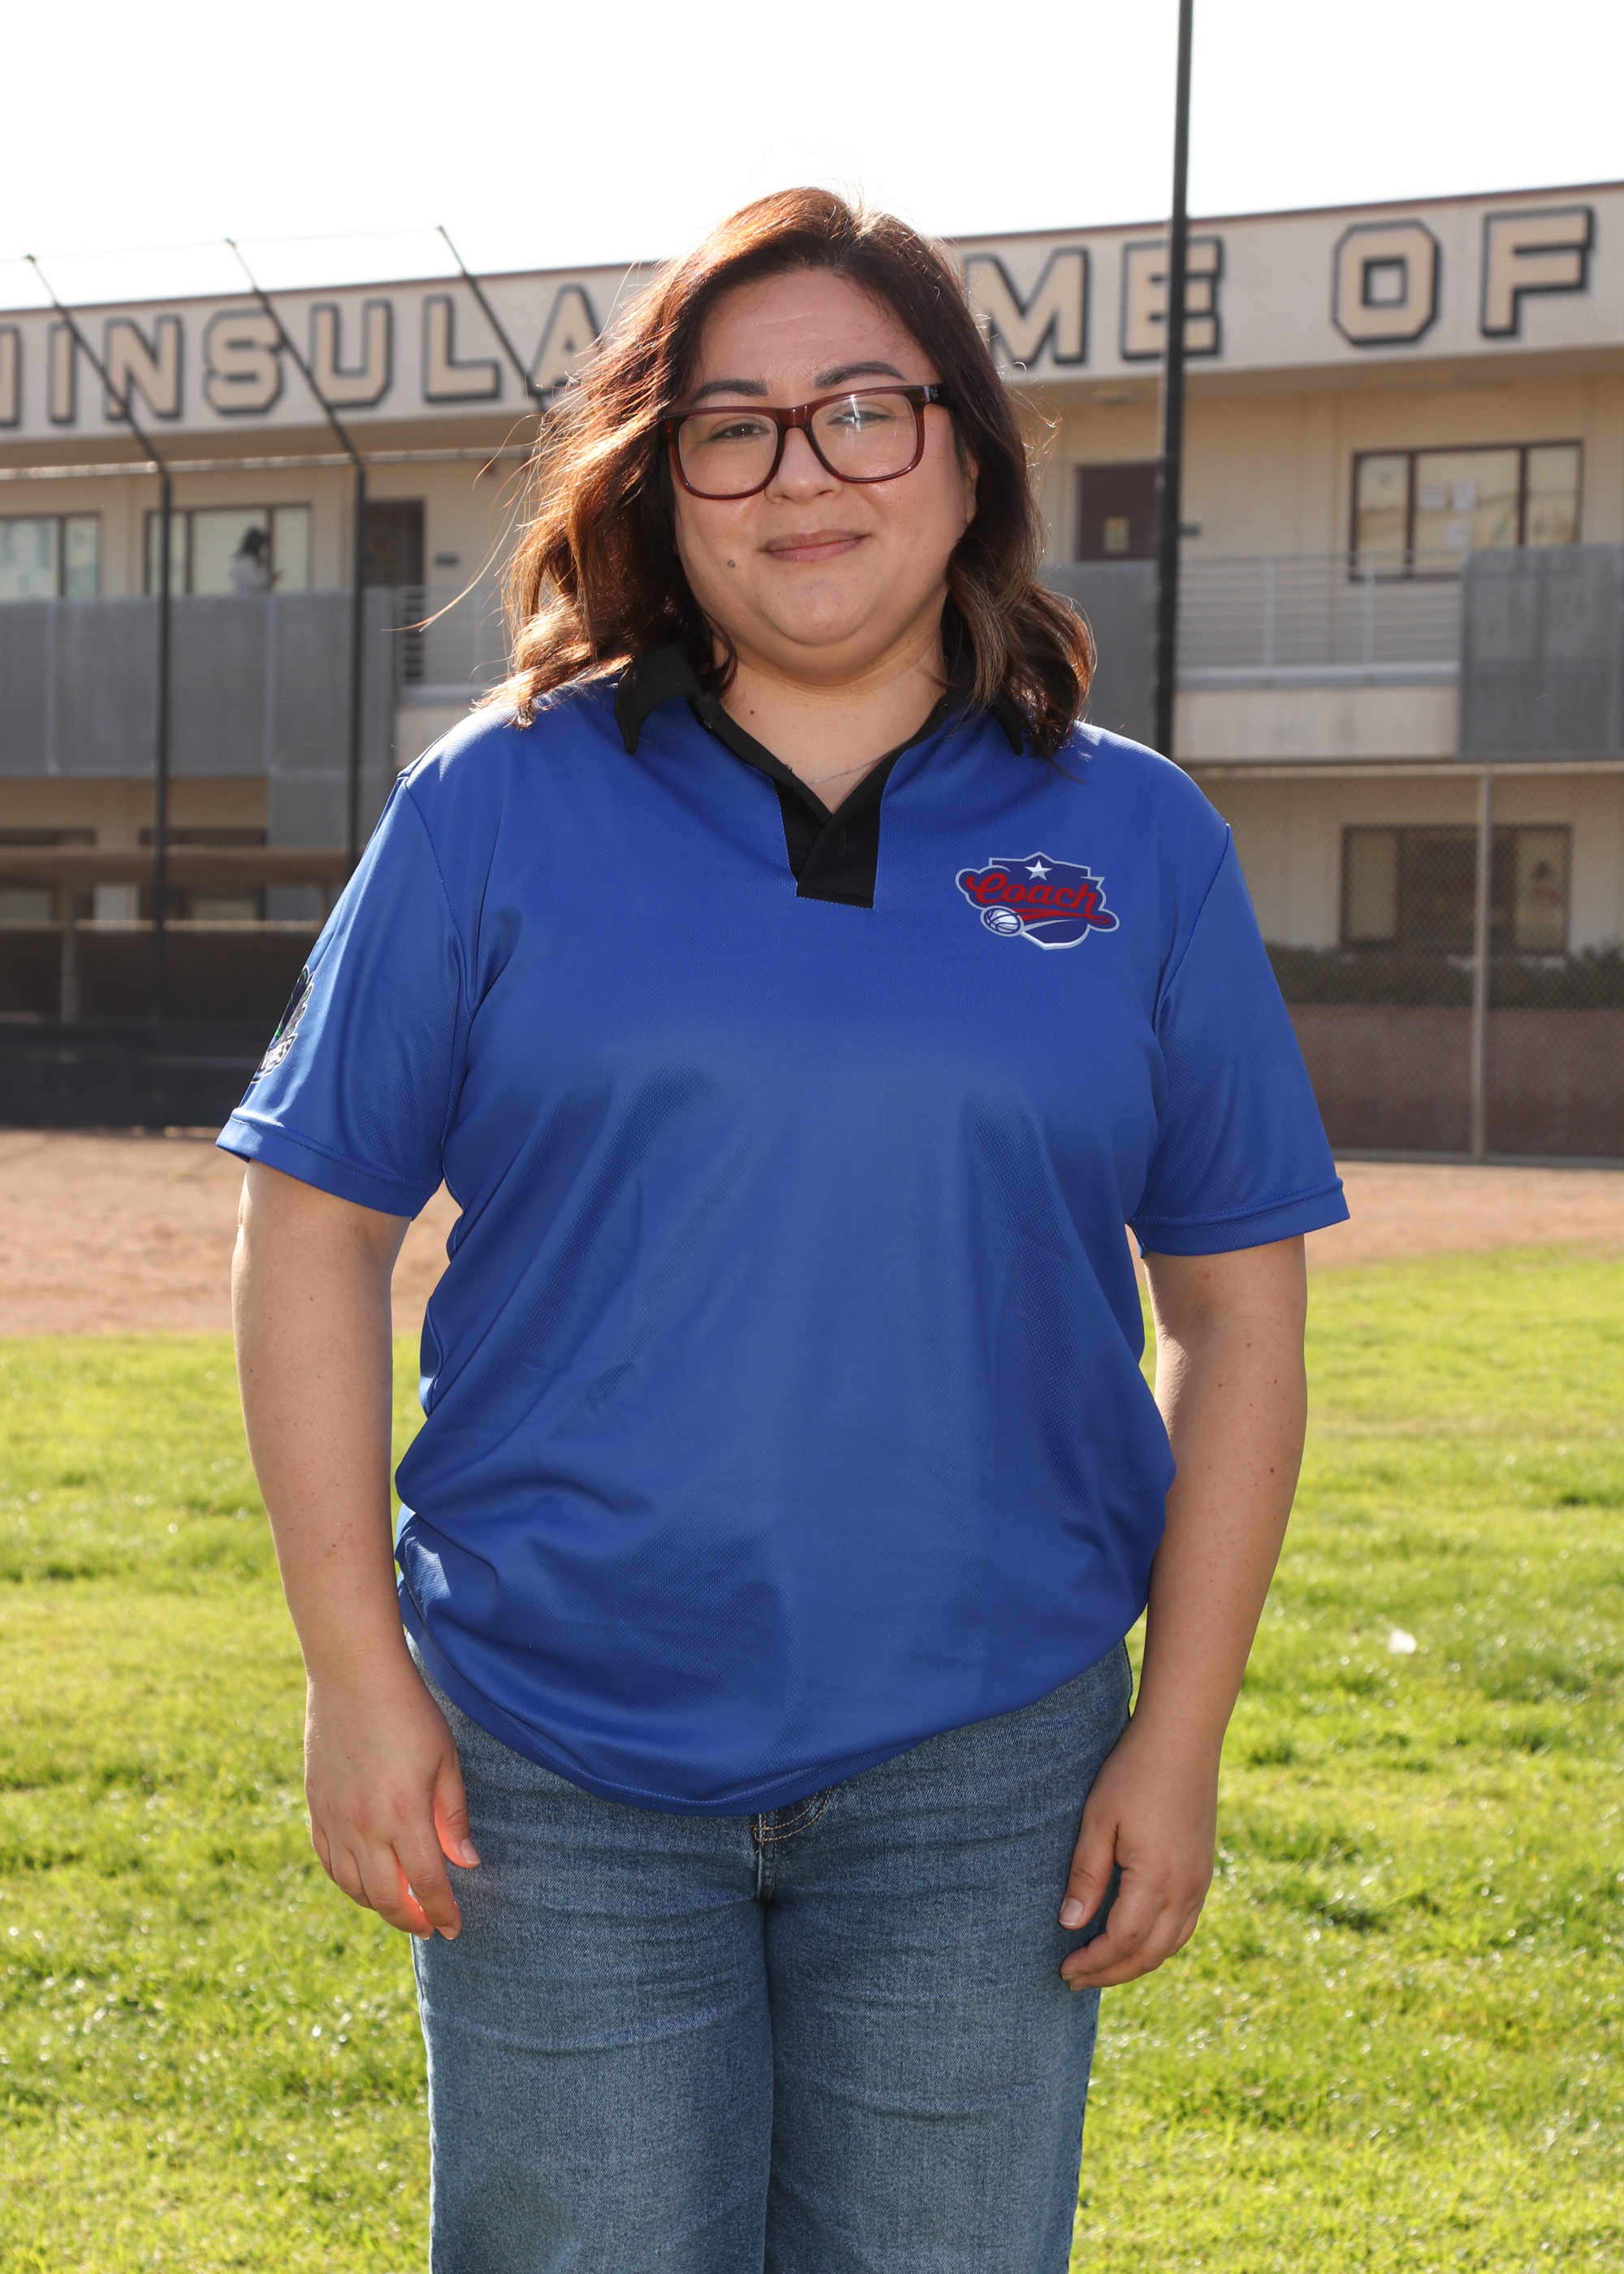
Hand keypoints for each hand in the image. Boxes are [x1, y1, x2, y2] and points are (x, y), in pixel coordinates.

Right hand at [303, 1650, 479, 1938]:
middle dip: (411, 1920)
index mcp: (404, 1816)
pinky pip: (327, 1861)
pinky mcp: (316, 1808)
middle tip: (428, 1926)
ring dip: (377, 1906)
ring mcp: (335, 1820)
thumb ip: (453, 1816)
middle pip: (387, 1898)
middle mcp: (365, 1827)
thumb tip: (466, 1862)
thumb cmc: (409, 1713)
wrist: (352, 1677)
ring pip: (353, 1886)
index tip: (454, 1928)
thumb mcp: (445, 1760)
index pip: (427, 1884)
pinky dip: (345, 1881)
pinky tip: (362, 1882)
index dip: (443, 1912)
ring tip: (399, 1907)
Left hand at [1057, 1714, 1217, 1989]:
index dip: (1092, 1962)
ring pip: (1172, 1945)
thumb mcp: (1099, 1820)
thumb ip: (1087, 1875)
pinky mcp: (1204, 1871)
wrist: (1183, 1739)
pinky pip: (1185, 1926)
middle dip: (1111, 1973)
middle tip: (1075, 1979)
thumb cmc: (1133, 1773)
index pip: (1121, 1942)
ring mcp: (1200, 1882)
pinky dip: (1160, 1945)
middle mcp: (1185, 1889)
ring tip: (1103, 1968)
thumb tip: (1070, 1924)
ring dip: (1137, 1964)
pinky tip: (1138, 1941)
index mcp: (1156, 1879)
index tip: (1063, 1969)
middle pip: (1149, 1954)